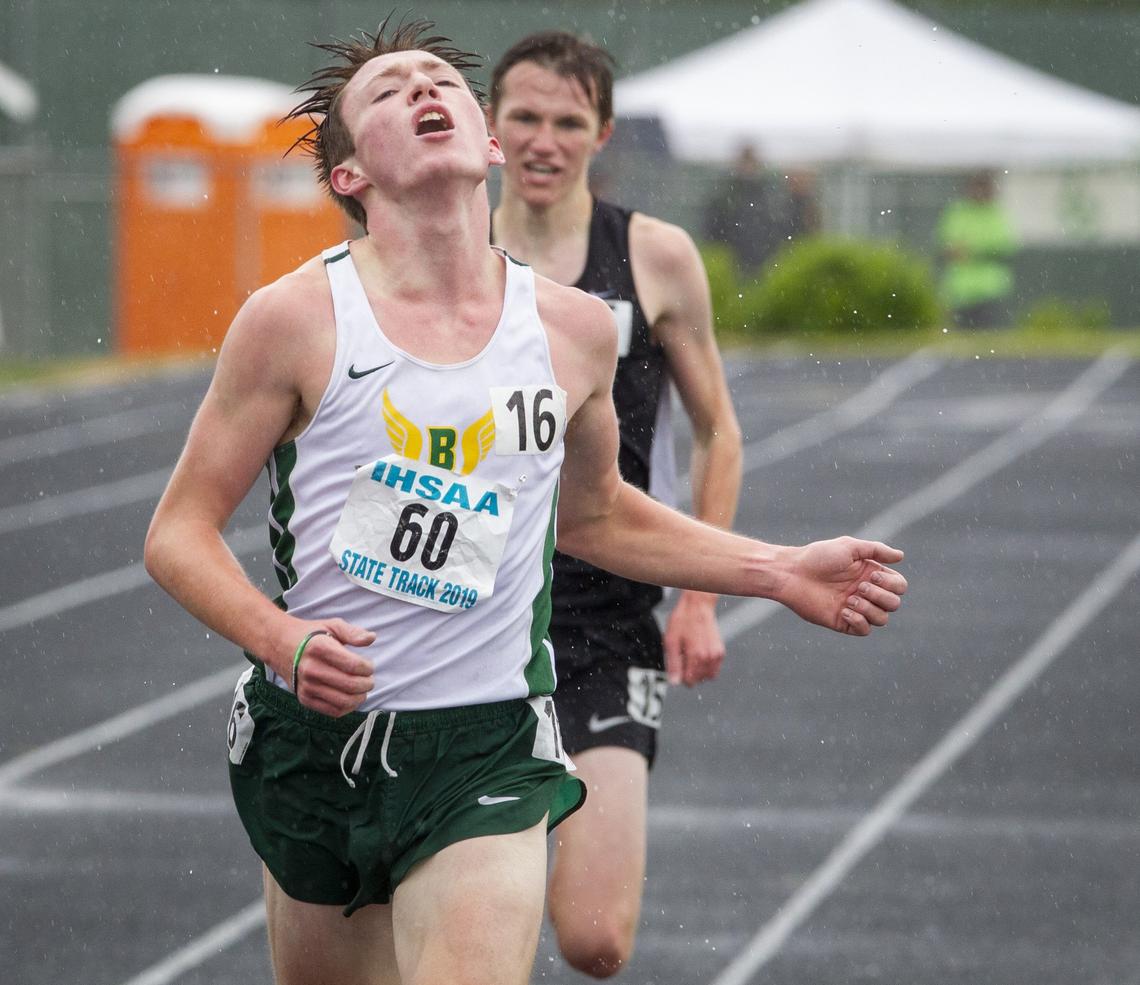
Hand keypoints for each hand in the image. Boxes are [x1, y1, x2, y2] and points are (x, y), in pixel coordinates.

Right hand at [290, 619, 375, 715]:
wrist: (279, 645)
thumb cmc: (311, 635)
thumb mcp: (332, 625)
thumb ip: (353, 632)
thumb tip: (371, 638)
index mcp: (319, 649)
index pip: (353, 665)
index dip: (368, 668)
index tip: (369, 666)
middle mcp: (311, 669)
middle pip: (350, 685)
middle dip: (367, 684)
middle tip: (369, 679)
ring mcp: (307, 686)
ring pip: (343, 701)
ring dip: (360, 697)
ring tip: (362, 689)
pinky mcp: (305, 699)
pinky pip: (333, 711)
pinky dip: (348, 708)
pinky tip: (351, 697)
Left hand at [663, 591, 725, 686]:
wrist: (698, 605)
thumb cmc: (682, 621)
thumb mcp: (671, 641)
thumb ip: (673, 664)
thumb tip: (674, 682)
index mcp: (696, 656)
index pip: (689, 681)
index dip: (680, 676)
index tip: (677, 664)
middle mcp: (709, 657)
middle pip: (698, 680)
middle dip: (689, 673)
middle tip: (683, 655)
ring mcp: (717, 655)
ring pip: (708, 676)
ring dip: (699, 671)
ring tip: (691, 654)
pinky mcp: (720, 651)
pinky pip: (714, 669)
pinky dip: (706, 666)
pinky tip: (699, 653)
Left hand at [783, 537, 906, 635]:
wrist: (792, 574)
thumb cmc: (818, 557)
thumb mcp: (849, 547)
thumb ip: (876, 550)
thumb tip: (901, 556)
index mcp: (870, 575)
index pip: (899, 586)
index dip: (892, 584)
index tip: (873, 575)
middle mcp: (865, 592)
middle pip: (894, 604)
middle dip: (881, 596)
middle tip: (860, 587)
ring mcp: (855, 608)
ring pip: (882, 619)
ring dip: (870, 609)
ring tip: (850, 599)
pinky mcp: (843, 622)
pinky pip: (865, 630)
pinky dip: (860, 621)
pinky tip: (844, 610)